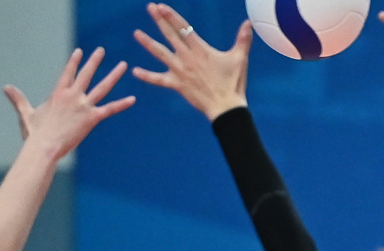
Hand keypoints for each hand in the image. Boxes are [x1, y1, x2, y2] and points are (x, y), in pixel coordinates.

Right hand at [3, 47, 134, 159]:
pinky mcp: (92, 118)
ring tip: (123, 65)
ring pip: (103, 87)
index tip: (79, 52)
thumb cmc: (35, 133)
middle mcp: (73, 96)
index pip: (68, 72)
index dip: (74, 62)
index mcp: (58, 93)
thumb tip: (6, 87)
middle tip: (101, 51)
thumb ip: (18, 99)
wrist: (45, 147)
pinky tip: (133, 99)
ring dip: (113, 75)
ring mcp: (83, 106)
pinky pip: (110, 109)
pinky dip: (122, 104)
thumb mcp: (26, 114)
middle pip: (86, 74)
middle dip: (94, 61)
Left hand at [132, 3, 251, 121]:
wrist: (225, 107)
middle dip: (159, 21)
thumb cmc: (233, 83)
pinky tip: (135, 71)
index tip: (161, 7)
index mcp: (200, 50)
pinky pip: (158, 80)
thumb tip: (249, 23)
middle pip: (170, 35)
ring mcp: (180, 71)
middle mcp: (187, 58)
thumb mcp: (240, 59)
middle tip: (149, 8)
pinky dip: (147, 76)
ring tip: (136, 33)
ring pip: (160, 54)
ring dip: (148, 43)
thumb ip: (243, 39)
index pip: (183, 28)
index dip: (171, 16)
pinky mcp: (177, 85)